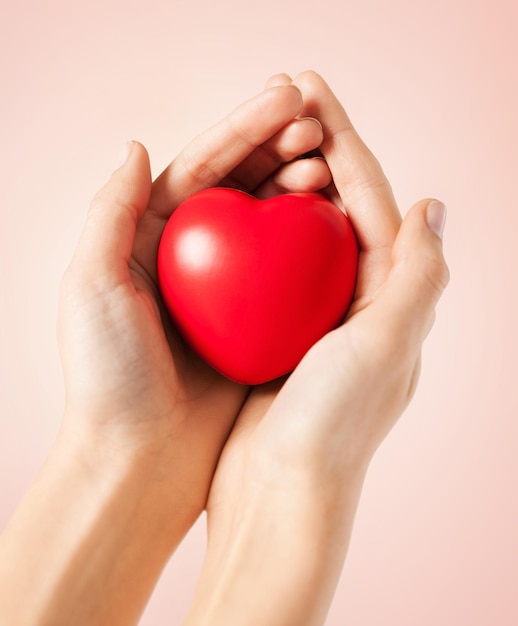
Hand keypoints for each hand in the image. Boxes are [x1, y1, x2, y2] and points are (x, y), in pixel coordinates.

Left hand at [57, 84, 330, 519]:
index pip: (201, 167)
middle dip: (277, 146)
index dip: (242, 128)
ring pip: (270, 222)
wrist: (139, 459)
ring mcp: (230, 288)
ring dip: (298, 185)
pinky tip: (334, 220)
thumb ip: (110, 211)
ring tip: (328, 160)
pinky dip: (311, 241)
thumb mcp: (91, 285)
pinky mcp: (257, 320)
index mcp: (149, 238)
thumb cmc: (109, 376)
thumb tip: (135, 145)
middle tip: (317, 123)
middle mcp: (193, 256)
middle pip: (240, 186)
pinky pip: (290, 270)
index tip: (287, 98)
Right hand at [184, 72, 449, 625]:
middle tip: (284, 93)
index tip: (310, 87)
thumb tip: (436, 204)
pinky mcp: (280, 331)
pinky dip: (256, 229)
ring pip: (300, 229)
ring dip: (283, 179)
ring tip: (259, 134)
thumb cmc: (333, 425)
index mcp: (391, 294)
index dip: (342, 138)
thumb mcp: (386, 346)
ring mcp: (317, 313)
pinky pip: (268, 266)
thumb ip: (417, 275)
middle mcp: (360, 299)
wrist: (283, 491)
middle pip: (337, 204)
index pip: (368, 198)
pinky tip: (234, 204)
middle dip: (315, 144)